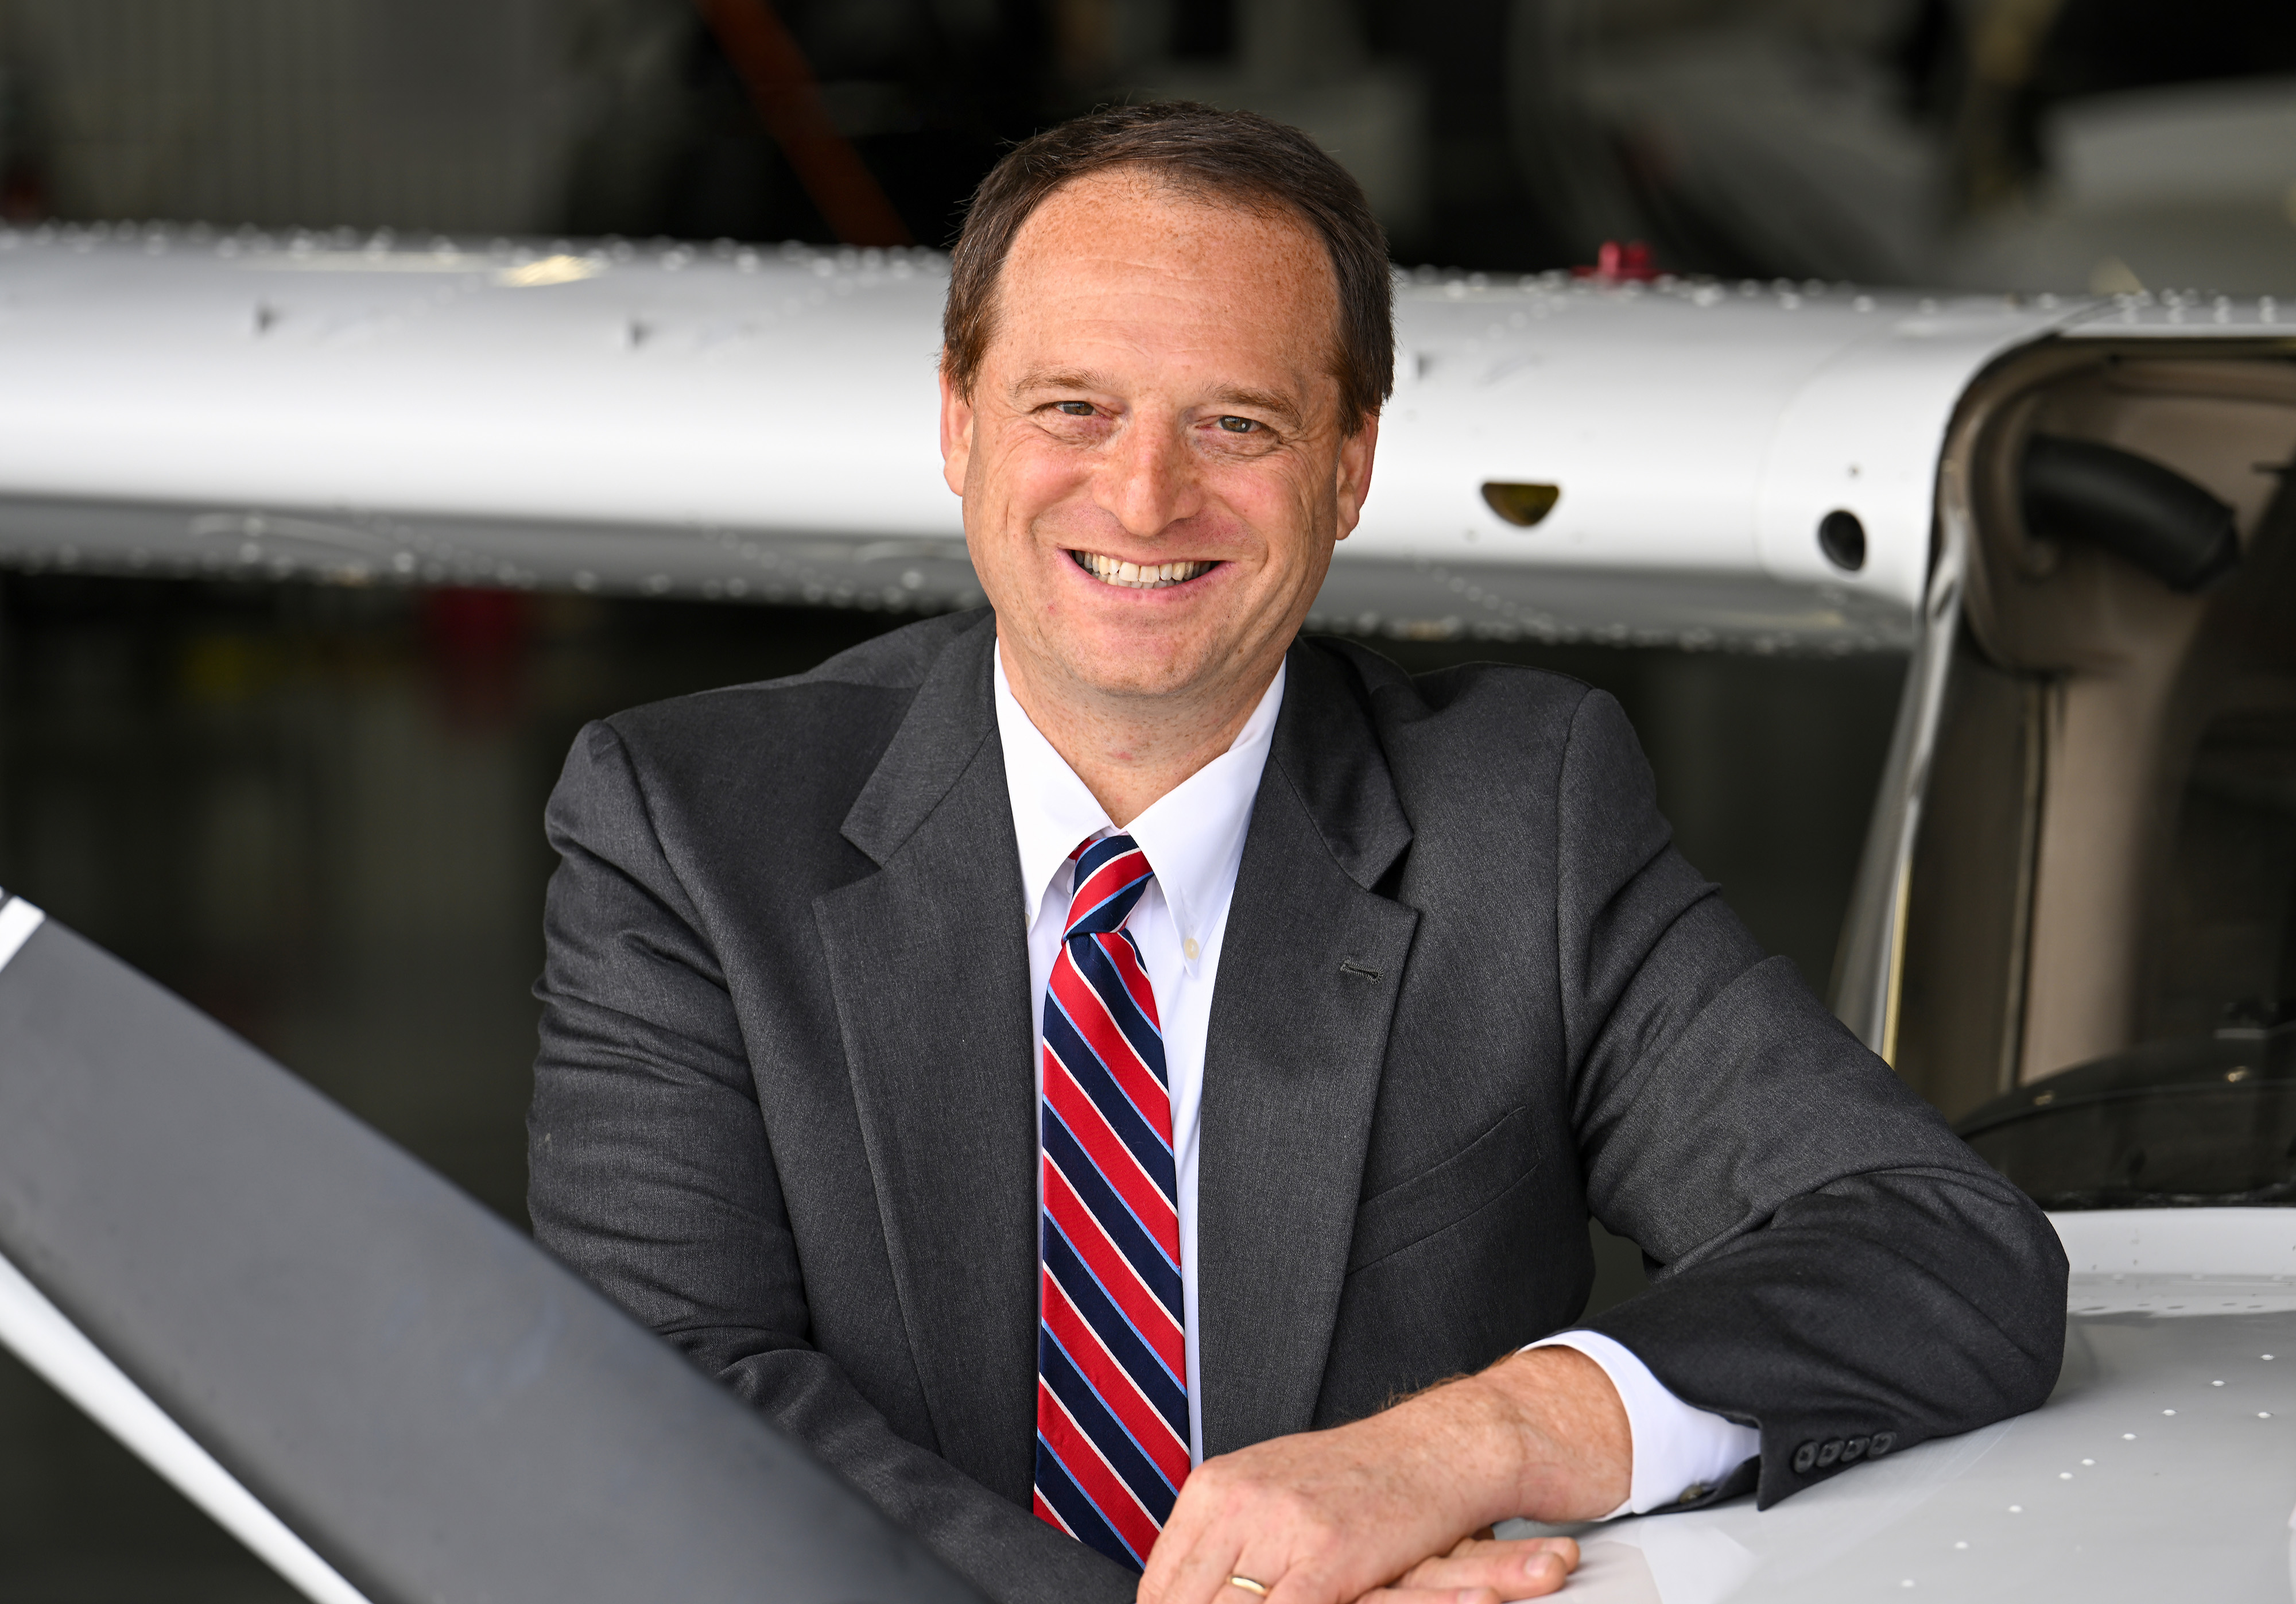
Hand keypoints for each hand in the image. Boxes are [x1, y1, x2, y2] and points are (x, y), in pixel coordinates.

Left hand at [1137, 1346, 1629, 1603]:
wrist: (1434, 1451)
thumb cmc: (1353, 1478)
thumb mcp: (1267, 1490)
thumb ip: (1222, 1539)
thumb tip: (1176, 1591)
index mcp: (1213, 1487)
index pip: (1158, 1586)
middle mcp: (1237, 1501)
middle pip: (1180, 1603)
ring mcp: (1283, 1527)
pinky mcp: (1330, 1556)